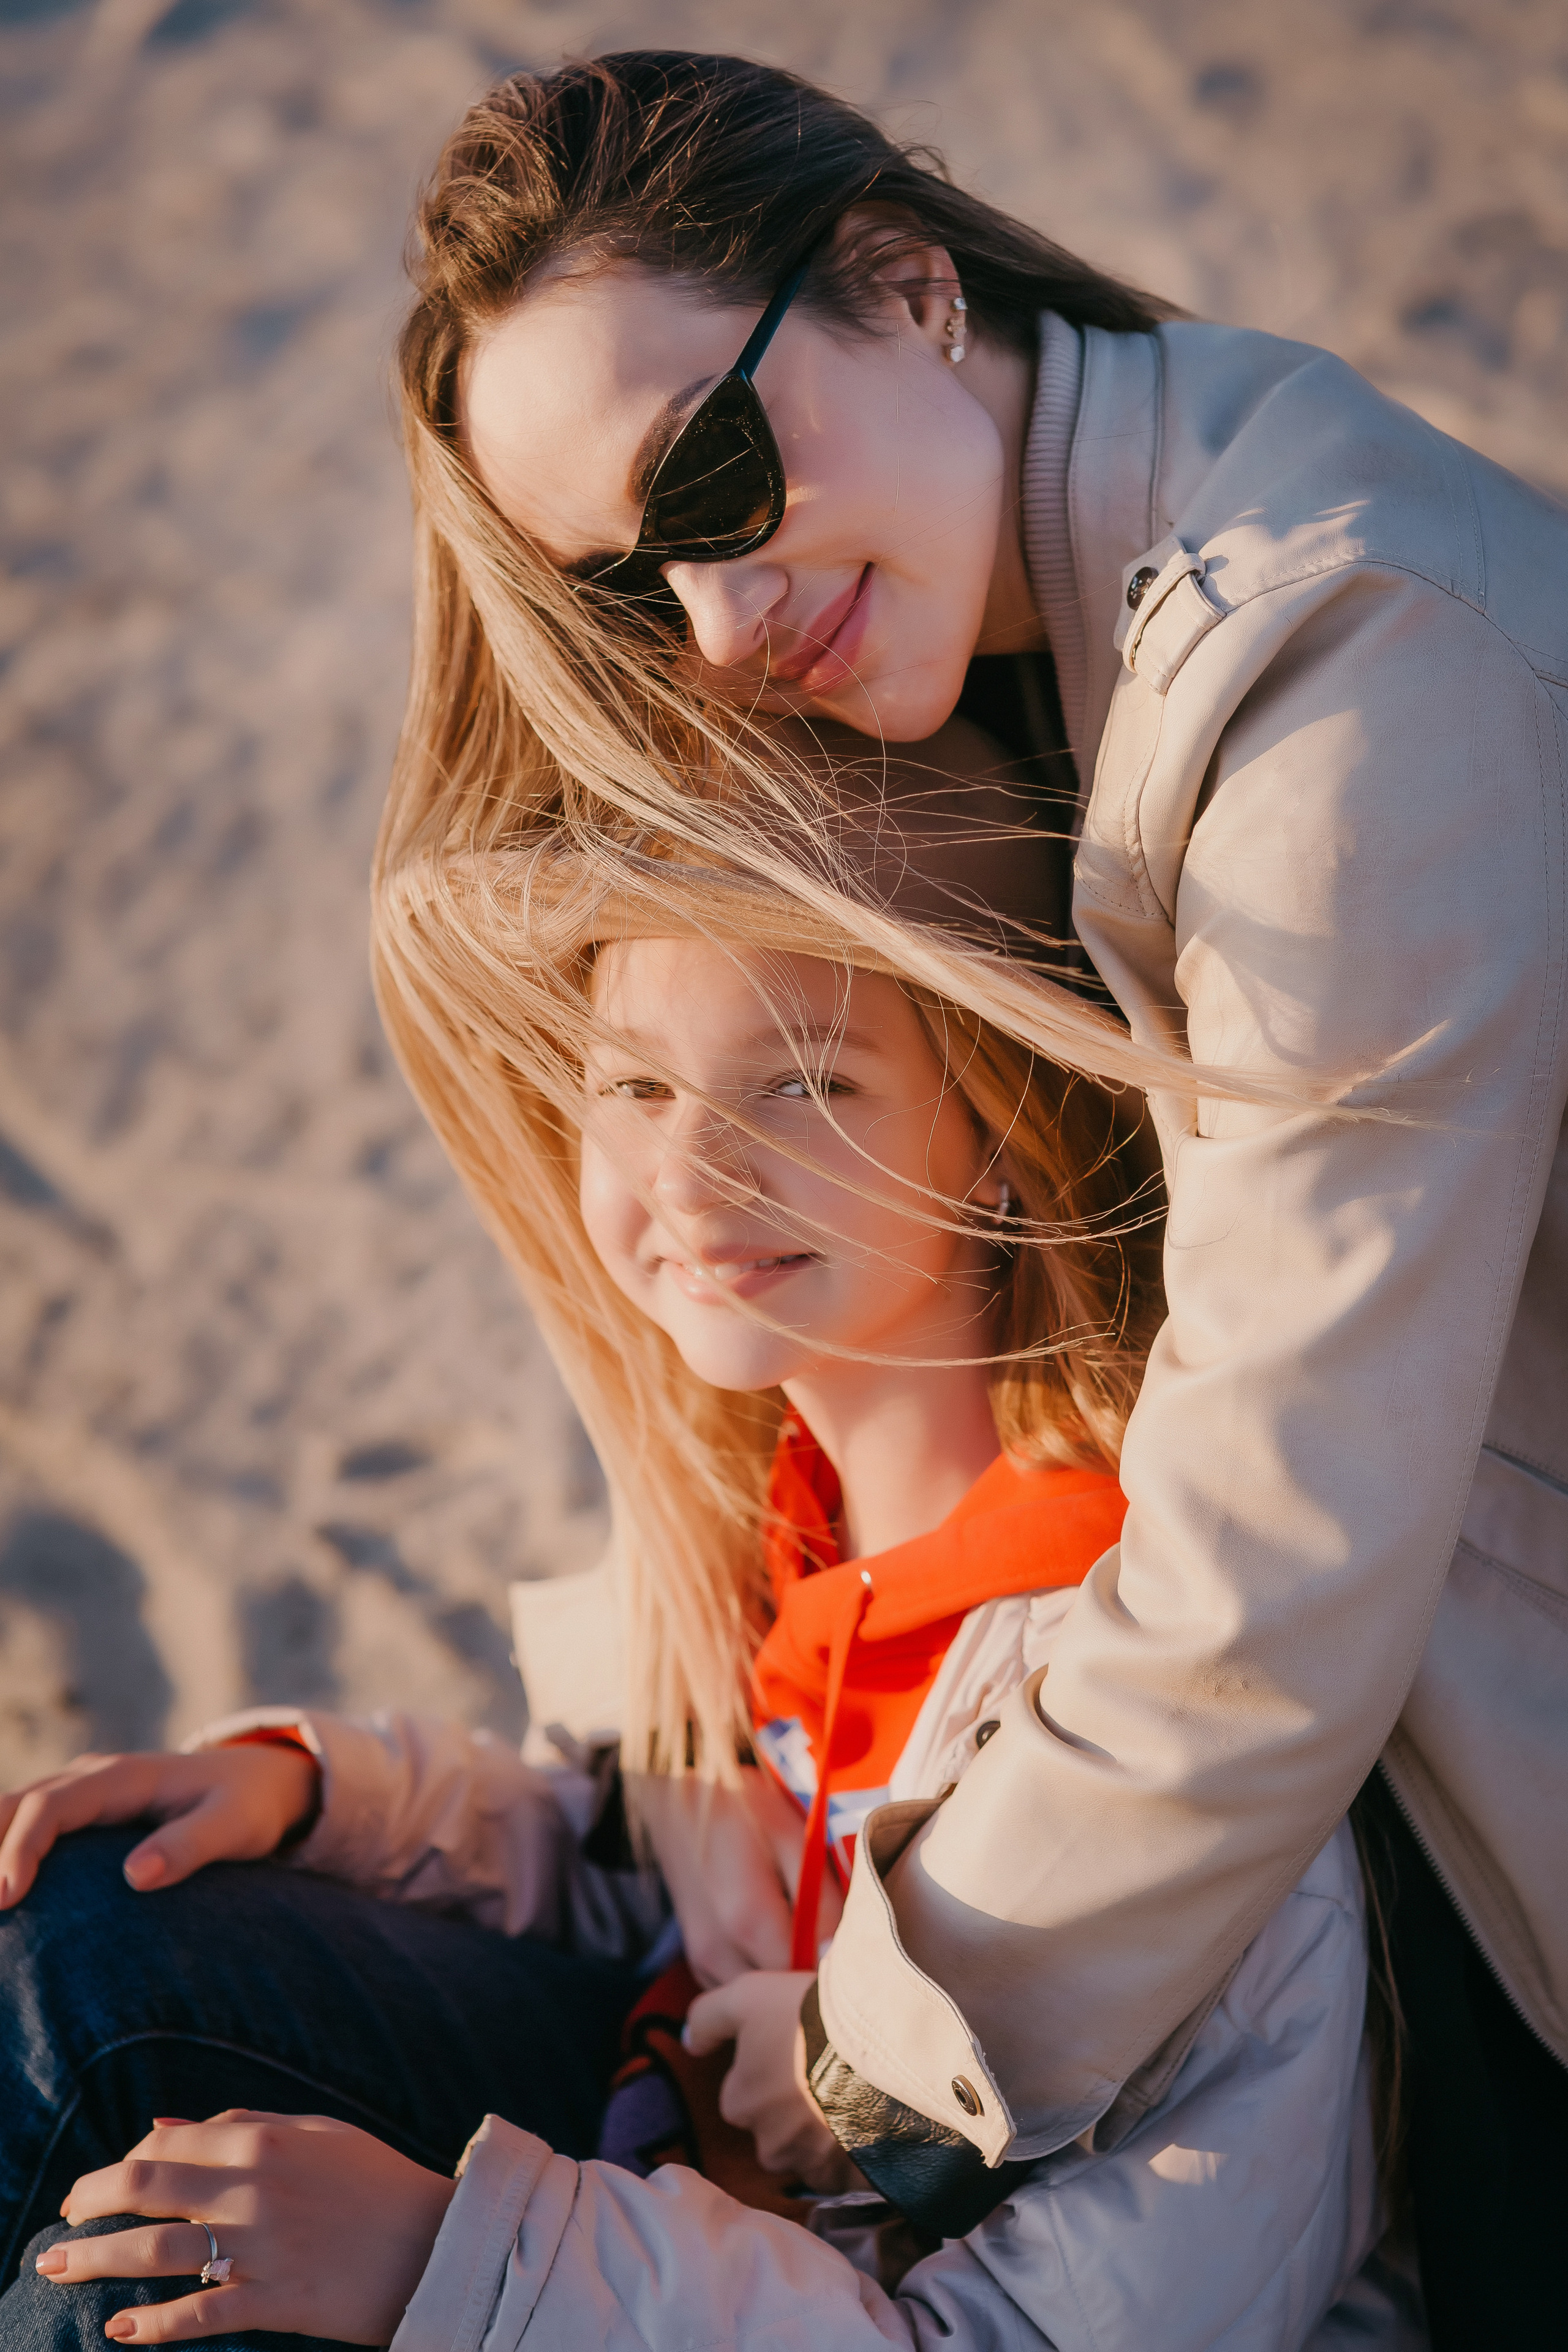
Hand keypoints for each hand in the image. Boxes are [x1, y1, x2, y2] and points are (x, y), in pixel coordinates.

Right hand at [0, 1745, 318, 1910]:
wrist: (261, 1782)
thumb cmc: (248, 1806)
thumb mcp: (234, 1825)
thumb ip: (189, 1846)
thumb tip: (135, 1877)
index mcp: (124, 1777)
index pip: (51, 1806)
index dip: (21, 1848)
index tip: (6, 1900)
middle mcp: (94, 1775)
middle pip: (16, 1802)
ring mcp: (82, 1790)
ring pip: (14, 1809)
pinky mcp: (81, 1809)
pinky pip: (29, 1822)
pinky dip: (5, 1847)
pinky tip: (2, 1890)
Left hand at [35, 2111, 453, 2344]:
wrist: (437, 2242)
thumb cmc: (375, 2182)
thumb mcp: (315, 2133)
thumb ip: (241, 2125)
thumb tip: (160, 2127)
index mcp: (262, 2140)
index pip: (163, 2145)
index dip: (117, 2167)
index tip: (95, 2189)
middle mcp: (252, 2187)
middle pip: (145, 2188)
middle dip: (89, 2204)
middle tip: (60, 2225)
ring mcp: (262, 2245)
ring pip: (155, 2251)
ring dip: (95, 2259)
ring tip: (55, 2269)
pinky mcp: (276, 2299)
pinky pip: (200, 2313)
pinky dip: (153, 2325)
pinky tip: (119, 2330)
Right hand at [633, 1766, 843, 1987]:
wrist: (677, 1797)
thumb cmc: (744, 1809)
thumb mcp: (794, 1838)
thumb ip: (818, 1900)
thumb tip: (837, 1954)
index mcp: (748, 1921)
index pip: (805, 1980)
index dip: (836, 1973)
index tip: (859, 1956)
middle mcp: (719, 1952)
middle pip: (781, 1997)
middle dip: (812, 1981)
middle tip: (842, 1952)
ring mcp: (702, 1961)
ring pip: (759, 1999)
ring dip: (786, 1982)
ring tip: (809, 1945)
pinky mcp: (697, 1961)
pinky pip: (738, 1990)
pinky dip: (762, 1978)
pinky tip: (778, 1945)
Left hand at [685, 1970, 857, 2191]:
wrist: (877, 2045)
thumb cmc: (805, 2016)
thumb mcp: (746, 1996)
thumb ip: (708, 2017)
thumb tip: (688, 2042)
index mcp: (740, 2104)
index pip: (742, 2095)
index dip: (766, 2071)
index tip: (792, 2050)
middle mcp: (769, 2145)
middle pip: (774, 2130)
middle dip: (791, 2110)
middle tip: (823, 2071)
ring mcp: (811, 2165)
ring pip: (808, 2153)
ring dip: (821, 2133)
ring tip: (850, 2093)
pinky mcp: (849, 2178)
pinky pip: (843, 2172)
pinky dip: (849, 2153)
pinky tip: (865, 2120)